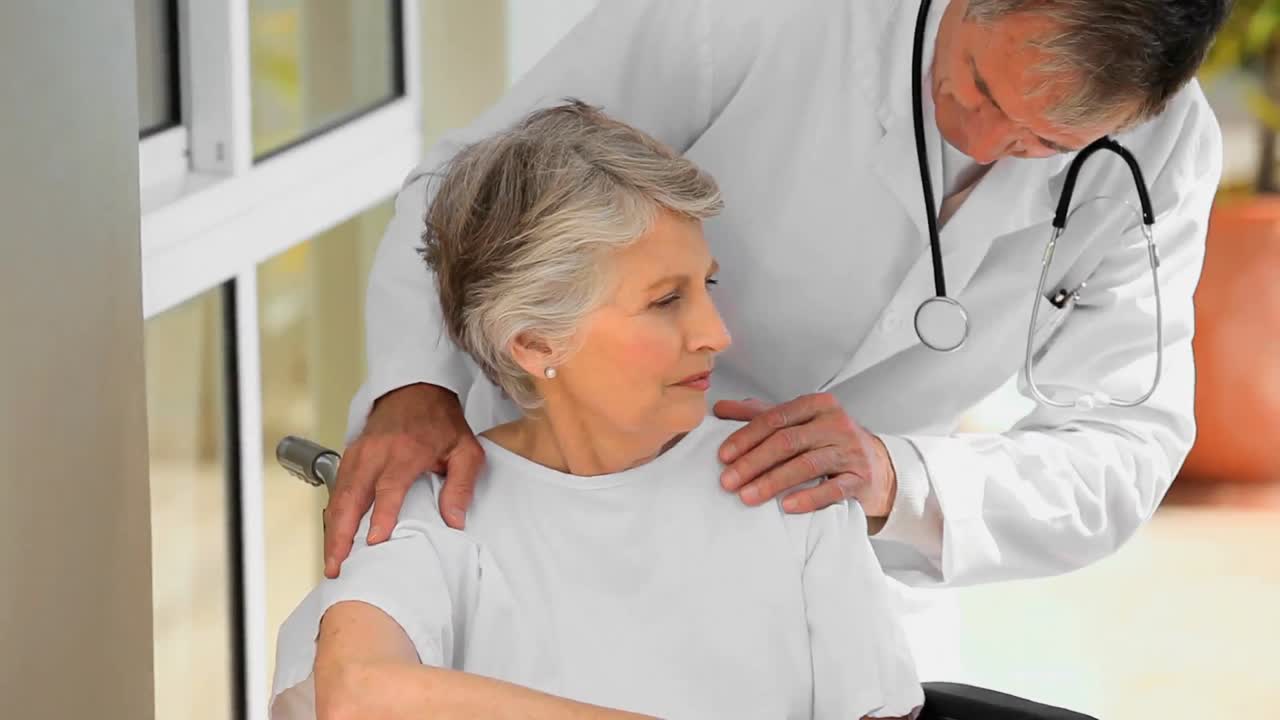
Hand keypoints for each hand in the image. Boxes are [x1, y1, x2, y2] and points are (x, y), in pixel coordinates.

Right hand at [323, 383, 483, 577]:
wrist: (417, 389)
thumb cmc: (441, 421)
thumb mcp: (466, 450)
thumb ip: (461, 485)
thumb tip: (454, 520)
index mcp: (406, 451)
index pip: (389, 488)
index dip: (382, 516)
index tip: (375, 541)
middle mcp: (376, 453)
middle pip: (351, 497)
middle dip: (340, 534)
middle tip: (337, 565)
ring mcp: (359, 453)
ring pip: (338, 495)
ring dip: (332, 529)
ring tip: (331, 560)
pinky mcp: (350, 455)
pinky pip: (337, 488)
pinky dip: (332, 514)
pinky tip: (333, 536)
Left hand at [714, 394, 896, 517]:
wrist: (876, 464)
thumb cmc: (827, 440)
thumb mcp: (796, 422)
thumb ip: (759, 414)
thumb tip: (720, 409)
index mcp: (816, 405)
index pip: (775, 418)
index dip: (746, 437)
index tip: (723, 456)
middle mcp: (835, 423)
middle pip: (787, 442)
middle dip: (753, 462)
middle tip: (728, 481)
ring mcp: (850, 451)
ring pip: (806, 465)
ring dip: (773, 482)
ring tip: (748, 496)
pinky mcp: (860, 478)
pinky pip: (832, 489)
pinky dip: (808, 498)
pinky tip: (786, 506)